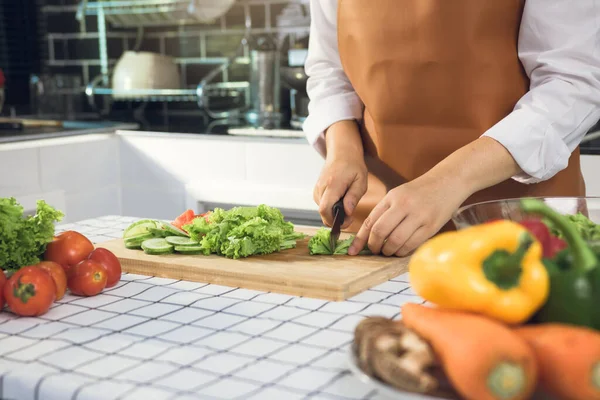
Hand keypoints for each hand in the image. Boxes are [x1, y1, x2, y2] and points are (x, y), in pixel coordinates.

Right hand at [314, 154, 367, 227]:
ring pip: (323, 211)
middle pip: (323, 213)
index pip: (325, 209)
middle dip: (336, 219)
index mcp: (332, 185)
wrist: (342, 153)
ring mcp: (317, 189)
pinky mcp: (317, 191)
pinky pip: (322, 206)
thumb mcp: (360, 181)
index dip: (334, 220)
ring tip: (347, 205)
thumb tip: (347, 213)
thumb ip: (353, 197)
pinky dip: (331, 208)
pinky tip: (340, 202)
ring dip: (334, 214)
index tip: (348, 220)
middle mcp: (321, 188)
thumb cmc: (353, 166)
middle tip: (350, 217)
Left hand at [348, 174, 467, 256]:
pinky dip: (402, 251)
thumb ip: (384, 211)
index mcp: (392, 197)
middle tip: (374, 250)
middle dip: (374, 246)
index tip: (353, 250)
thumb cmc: (420, 191)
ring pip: (395, 241)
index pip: (371, 221)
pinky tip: (400, 250)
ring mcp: (418, 216)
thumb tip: (369, 234)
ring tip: (388, 251)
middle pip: (380, 232)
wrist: (448, 181)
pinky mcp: (431, 226)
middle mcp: (404, 205)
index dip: (360, 238)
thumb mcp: (399, 194)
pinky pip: (411, 245)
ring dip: (388, 251)